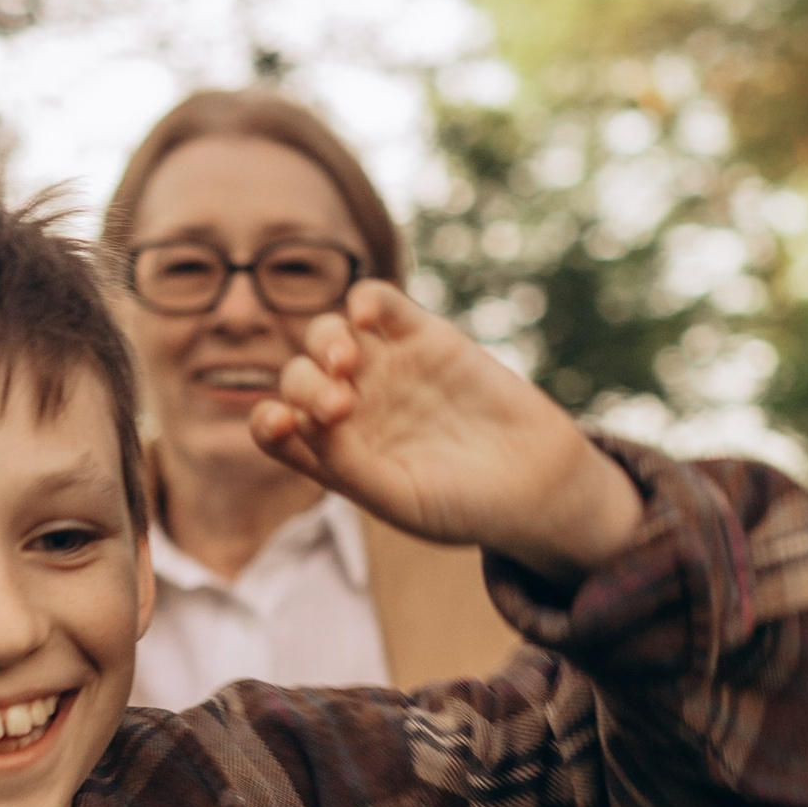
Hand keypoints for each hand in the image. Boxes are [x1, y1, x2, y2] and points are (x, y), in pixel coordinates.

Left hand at [250, 280, 646, 580]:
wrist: (537, 484)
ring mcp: (386, 369)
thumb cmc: (464, 506)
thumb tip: (302, 416)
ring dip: (324, 342)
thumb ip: (345, 463)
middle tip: (339, 406)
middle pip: (299, 377)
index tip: (286, 424)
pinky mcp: (423, 337)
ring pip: (328, 334)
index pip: (277, 426)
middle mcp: (353, 408)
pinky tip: (364, 317)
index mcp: (335, 453)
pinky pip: (378, 302)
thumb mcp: (400, 497)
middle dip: (306, 385)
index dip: (270, 420)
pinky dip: (364, 301)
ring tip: (347, 363)